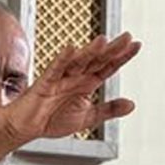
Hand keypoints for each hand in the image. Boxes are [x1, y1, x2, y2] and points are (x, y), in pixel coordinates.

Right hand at [4, 31, 140, 141]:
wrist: (28, 127)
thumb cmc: (53, 118)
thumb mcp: (89, 117)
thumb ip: (109, 110)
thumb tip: (131, 104)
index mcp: (87, 83)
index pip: (108, 66)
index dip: (122, 57)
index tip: (136, 45)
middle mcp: (76, 77)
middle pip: (97, 59)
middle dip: (112, 49)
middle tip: (127, 37)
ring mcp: (61, 78)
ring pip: (79, 61)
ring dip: (91, 51)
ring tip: (104, 40)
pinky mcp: (46, 83)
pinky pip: (55, 69)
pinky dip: (63, 59)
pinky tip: (71, 49)